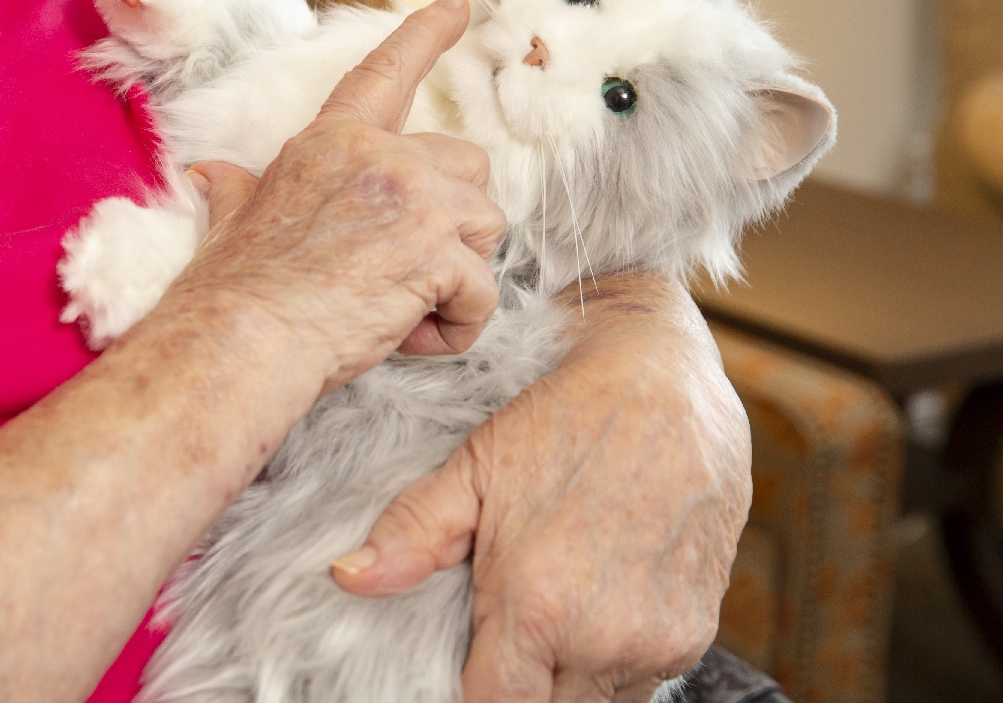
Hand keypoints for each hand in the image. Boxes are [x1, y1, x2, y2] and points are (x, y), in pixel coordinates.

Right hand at [167, 0, 507, 392]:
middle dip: (454, 217)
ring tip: (401, 310)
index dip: (427, 33)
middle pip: (468, 165)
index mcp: (332, 142)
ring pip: (486, 226)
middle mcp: (381, 158)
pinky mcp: (436, 252)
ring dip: (458, 274)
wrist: (239, 339)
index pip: (386, 72)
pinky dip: (457, 325)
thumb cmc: (232, 289)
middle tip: (407, 266)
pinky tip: (409, 339)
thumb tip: (212, 173)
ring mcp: (413, 200)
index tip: (459, 2)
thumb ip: (237, 188)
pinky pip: (482, 291)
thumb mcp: (232, 218)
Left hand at [331, 271, 751, 702]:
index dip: (470, 695)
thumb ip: (414, 533)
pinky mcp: (696, 629)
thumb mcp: (478, 467)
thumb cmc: (567, 415)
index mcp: (538, 606)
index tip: (462, 666)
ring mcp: (658, 638)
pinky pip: (645, 680)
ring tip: (550, 618)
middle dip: (519, 688)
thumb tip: (349, 577)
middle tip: (501, 640)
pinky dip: (616, 664)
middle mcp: (604, 637)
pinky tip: (596, 608)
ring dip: (568, 681)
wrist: (665, 374)